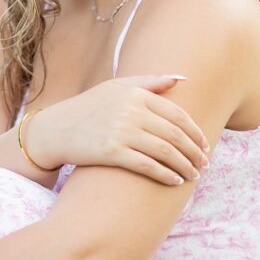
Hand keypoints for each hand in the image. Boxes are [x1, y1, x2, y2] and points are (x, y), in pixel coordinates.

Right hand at [25, 75, 209, 184]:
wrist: (54, 130)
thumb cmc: (90, 107)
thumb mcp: (117, 87)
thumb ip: (150, 81)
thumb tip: (182, 79)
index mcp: (136, 94)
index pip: (177, 115)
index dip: (195, 132)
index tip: (204, 145)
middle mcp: (131, 111)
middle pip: (174, 134)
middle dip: (194, 151)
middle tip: (204, 164)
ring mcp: (121, 131)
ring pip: (165, 151)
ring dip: (184, 165)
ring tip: (193, 175)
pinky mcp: (111, 152)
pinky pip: (147, 166)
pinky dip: (165, 174)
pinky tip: (175, 181)